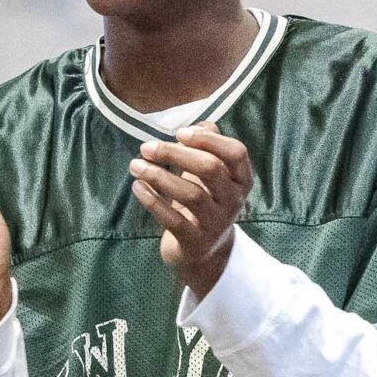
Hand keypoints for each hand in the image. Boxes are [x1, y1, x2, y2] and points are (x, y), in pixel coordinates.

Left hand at [130, 123, 252, 297]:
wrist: (203, 252)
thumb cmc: (204, 200)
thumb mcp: (209, 172)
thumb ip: (207, 145)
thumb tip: (196, 125)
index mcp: (241, 180)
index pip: (236, 152)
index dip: (208, 139)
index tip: (179, 133)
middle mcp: (234, 201)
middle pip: (210, 168)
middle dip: (175, 154)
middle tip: (146, 147)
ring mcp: (217, 223)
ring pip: (191, 194)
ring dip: (159, 176)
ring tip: (135, 165)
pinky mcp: (196, 242)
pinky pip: (174, 220)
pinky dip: (153, 202)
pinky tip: (137, 187)